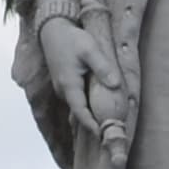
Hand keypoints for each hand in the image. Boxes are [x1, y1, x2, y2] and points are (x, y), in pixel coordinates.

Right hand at [41, 17, 128, 145]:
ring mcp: (63, 89)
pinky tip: (98, 110)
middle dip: (93, 125)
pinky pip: (77, 100)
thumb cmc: (72, 39)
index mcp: (69, 85)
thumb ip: (102, 67)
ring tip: (107, 127)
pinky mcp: (65, 85)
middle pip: (80, 114)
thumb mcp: (90, 50)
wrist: (53, 30)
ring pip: (79, 107)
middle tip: (110, 137)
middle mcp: (63, 91)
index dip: (92, 126)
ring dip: (91, 117)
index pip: (81, 113)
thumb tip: (116, 84)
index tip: (103, 137)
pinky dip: (87, 107)